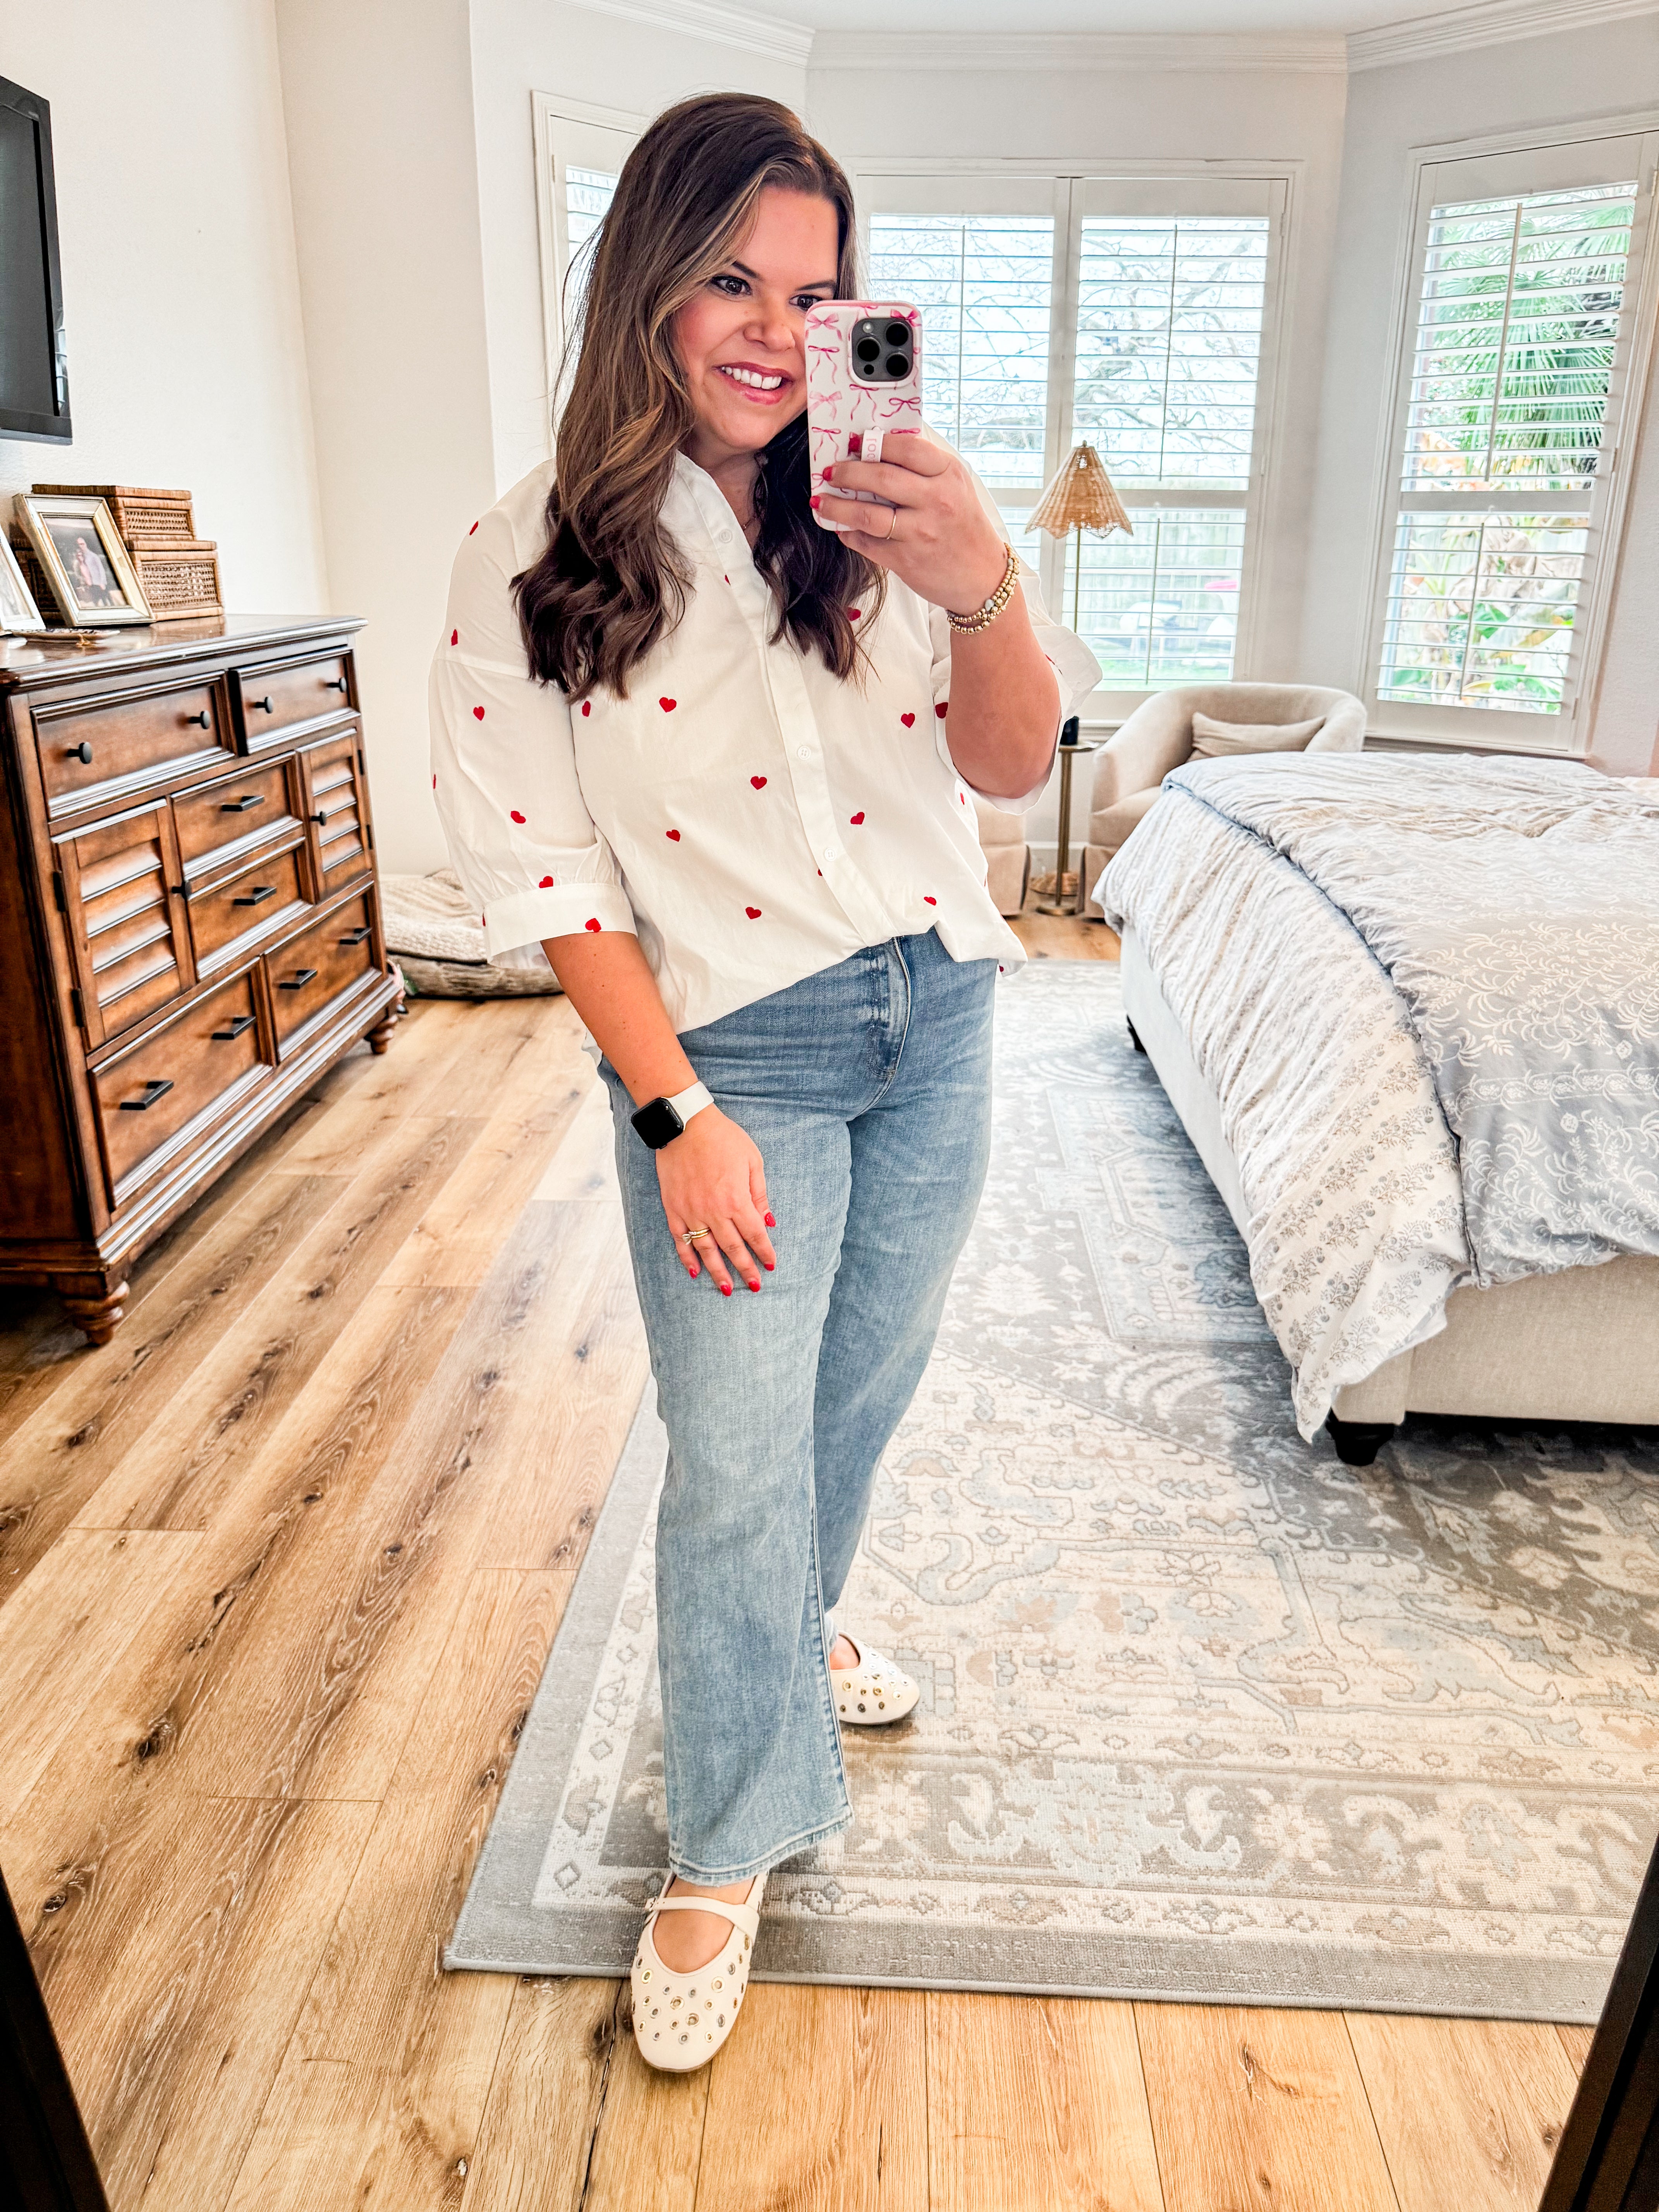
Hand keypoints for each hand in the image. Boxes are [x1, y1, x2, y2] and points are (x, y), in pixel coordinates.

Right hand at [657, 1106, 776, 1296]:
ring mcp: (691, 1211)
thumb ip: (759, 1195)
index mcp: (736, 1199)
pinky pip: (680, 1239)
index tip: (770, 1266)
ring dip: (717, 1272)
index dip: (764, 1252)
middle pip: (733, 1248)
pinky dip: (687, 1257)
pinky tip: (694, 1271)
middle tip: (754, 1286)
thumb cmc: (723, 1139)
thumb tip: (769, 1222)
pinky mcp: (673, 1208)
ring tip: (727, 1289)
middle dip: (745, 1269)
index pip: (755, 1235)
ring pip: (706, 1250)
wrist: (685, 1124)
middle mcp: (714, 1211)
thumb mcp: (752, 1161)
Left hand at [813, 432, 1006, 613]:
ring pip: (867, 514)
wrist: (982, 577)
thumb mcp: (955, 487)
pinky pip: (867, 543)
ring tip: (822, 502)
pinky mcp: (906, 560)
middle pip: (880, 477)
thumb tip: (877, 449)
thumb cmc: (964, 527)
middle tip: (831, 472)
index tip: (852, 442)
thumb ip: (924, 468)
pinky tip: (842, 528)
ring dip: (838, 507)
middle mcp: (936, 501)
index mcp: (948, 475)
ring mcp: (920, 532)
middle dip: (847, 472)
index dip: (873, 442)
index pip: (905, 448)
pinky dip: (848, 534)